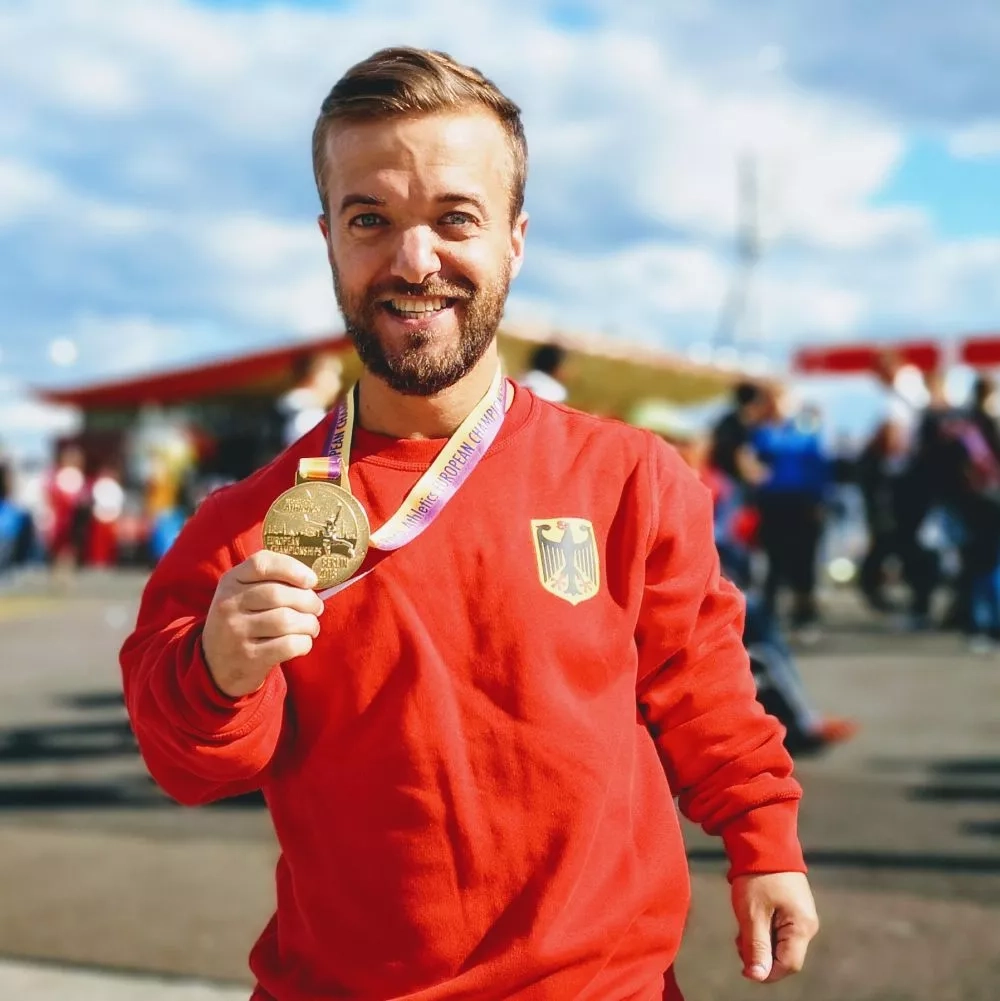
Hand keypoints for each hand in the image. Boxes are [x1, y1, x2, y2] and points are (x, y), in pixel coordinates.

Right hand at [202, 551, 323, 697]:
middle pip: (278, 594)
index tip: (312, 580)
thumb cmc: (242, 622)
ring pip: (286, 620)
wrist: (215, 665)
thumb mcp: (243, 595)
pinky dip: (304, 643)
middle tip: (316, 608)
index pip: (262, 564)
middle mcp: (229, 604)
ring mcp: (236, 631)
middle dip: (308, 600)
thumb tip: (311, 581)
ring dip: (309, 623)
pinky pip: (287, 645)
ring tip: (312, 627)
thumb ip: (271, 582)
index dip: (292, 569)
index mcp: (231, 581)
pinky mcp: (248, 657)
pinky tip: (303, 642)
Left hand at [731, 872, 818, 983]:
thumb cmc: (757, 877)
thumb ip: (756, 947)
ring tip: (743, 926)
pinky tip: (751, 918)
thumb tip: (757, 977)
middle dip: (761, 954)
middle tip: (739, 940)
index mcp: (802, 927)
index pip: (788, 965)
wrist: (763, 841)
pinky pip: (780, 929)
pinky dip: (764, 929)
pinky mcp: (794, 907)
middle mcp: (807, 924)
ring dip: (760, 941)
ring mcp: (802, 915)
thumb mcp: (752, 914)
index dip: (766, 971)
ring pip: (780, 943)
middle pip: (785, 956)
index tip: (743, 967)